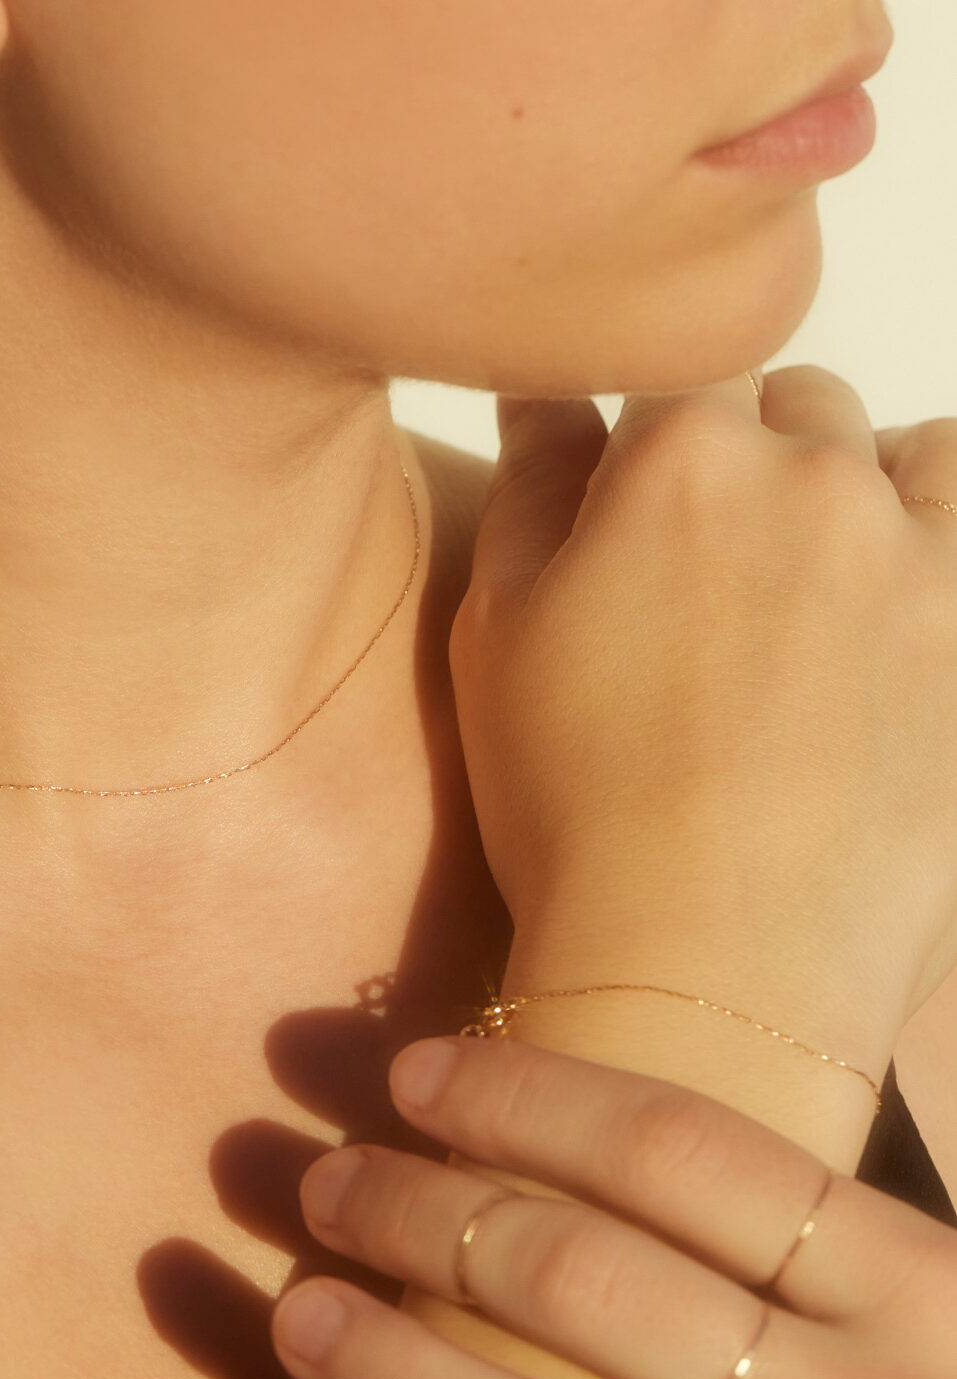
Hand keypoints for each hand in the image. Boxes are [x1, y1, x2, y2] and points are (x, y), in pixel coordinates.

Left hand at [271, 1034, 956, 1378]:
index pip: (679, 1149)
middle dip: (427, 1215)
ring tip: (304, 1315)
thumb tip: (608, 1140)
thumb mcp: (932, 1320)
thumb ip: (816, 1248)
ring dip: (396, 1368)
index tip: (415, 1071)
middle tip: (331, 1181)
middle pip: (583, 1276)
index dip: (525, 1097)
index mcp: (921, 1291)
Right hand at [448, 370, 956, 1049]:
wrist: (704, 961)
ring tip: (820, 586)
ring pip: (899, 455)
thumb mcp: (497, 636)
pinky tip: (901, 598)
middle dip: (753, 465)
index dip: (653, 454)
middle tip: (718, 581)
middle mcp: (812, 476)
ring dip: (858, 487)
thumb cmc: (574, 805)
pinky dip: (938, 534)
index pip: (677, 386)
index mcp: (679, 461)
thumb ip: (531, 487)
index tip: (642, 522)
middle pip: (790, 410)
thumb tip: (551, 392)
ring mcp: (917, 552)